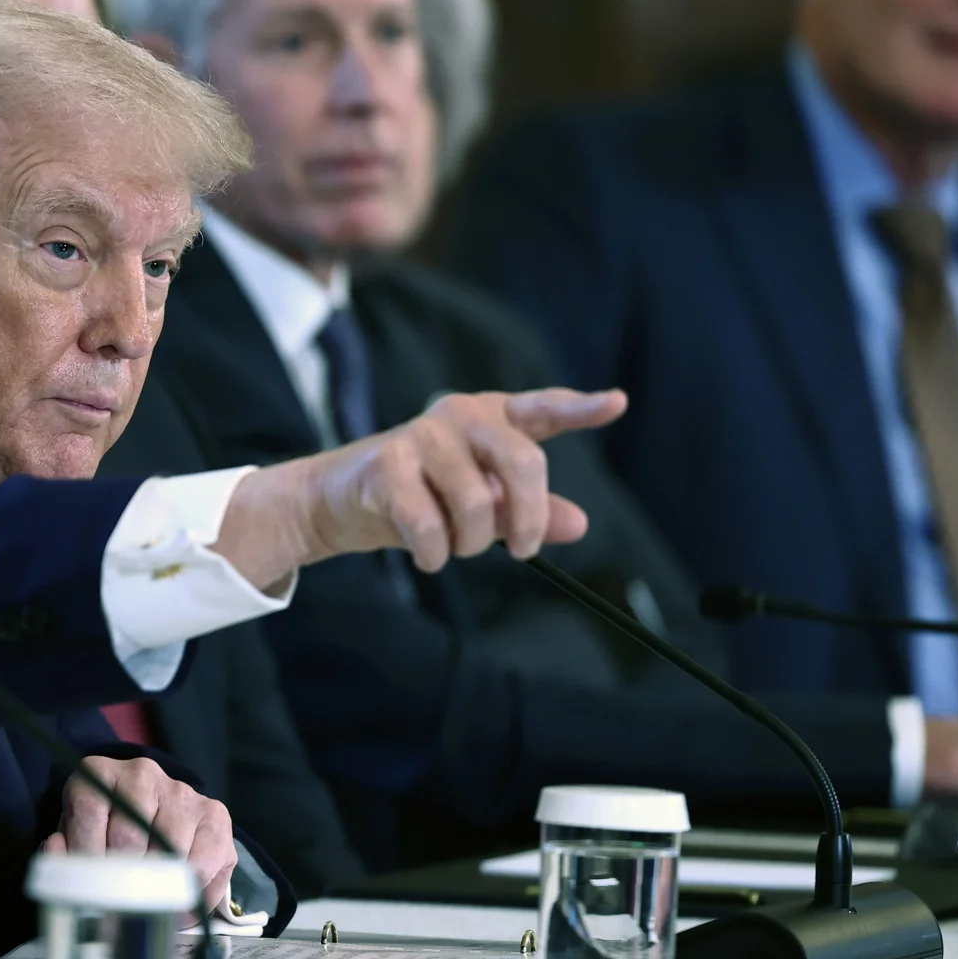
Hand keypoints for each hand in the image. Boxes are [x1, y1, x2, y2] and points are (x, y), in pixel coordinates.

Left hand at [43, 756, 237, 917]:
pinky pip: (204, 864)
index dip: (86, 857)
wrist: (152, 816)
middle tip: (119, 902)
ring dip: (159, 886)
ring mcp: (180, 791)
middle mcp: (141, 774)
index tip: (86, 886)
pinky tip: (179, 899)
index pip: (89, 812)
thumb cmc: (104, 834)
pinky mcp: (214, 813)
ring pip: (169, 852)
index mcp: (98, 774)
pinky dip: (192, 892)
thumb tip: (57, 849)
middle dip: (123, 879)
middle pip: (129, 837)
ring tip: (149, 901)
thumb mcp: (76, 839)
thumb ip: (62, 851)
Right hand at [213, 387, 627, 588]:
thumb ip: (529, 510)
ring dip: (470, 544)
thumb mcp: (482, 504)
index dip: (580, 408)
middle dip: (528, 518)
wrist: (340, 501)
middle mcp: (459, 414)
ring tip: (452, 547)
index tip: (617, 402)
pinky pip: (432, 525)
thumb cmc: (421, 497)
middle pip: (523, 463)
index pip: (542, 409)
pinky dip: (435, 554)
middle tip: (521, 550)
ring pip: (478, 504)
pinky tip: (426, 555)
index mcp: (489, 417)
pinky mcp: (388, 465)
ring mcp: (422, 436)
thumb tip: (579, 525)